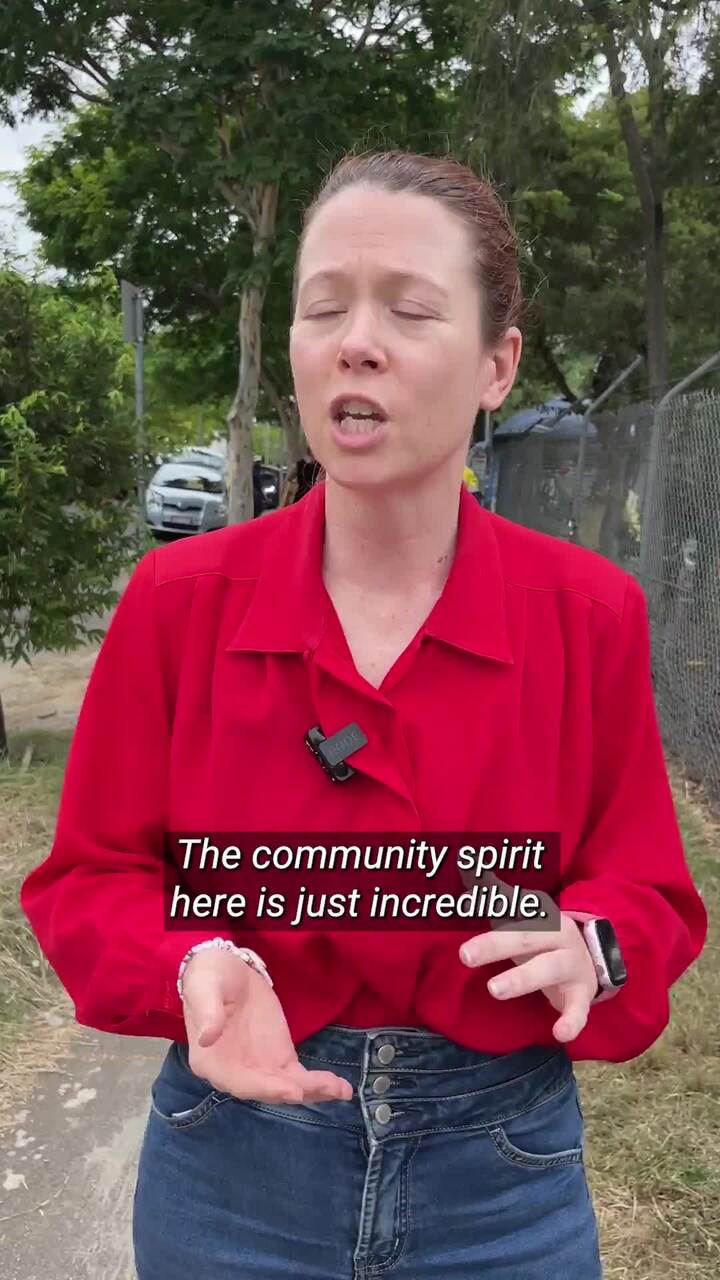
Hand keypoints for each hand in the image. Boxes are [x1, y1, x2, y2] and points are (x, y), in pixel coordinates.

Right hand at [181, 949, 352, 1104]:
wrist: (225, 970)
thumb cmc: (208, 979)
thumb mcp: (204, 988)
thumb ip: (207, 1012)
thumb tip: (206, 1037)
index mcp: (211, 1063)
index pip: (239, 1083)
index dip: (264, 1088)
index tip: (290, 1090)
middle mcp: (235, 1074)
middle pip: (267, 1090)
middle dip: (294, 1091)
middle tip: (321, 1088)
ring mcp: (260, 1069)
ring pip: (287, 1087)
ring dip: (313, 1091)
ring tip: (340, 1091)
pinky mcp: (279, 1060)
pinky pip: (299, 1078)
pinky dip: (318, 1084)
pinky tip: (340, 1089)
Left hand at [458, 905, 598, 1043]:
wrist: (593, 957)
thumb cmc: (543, 937)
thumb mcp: (523, 916)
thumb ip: (495, 894)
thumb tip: (466, 863)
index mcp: (541, 916)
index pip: (514, 913)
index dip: (492, 912)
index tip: (468, 909)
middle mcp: (558, 937)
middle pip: (526, 938)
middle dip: (496, 945)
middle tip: (465, 955)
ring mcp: (572, 965)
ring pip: (548, 969)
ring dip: (521, 979)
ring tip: (494, 989)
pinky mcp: (581, 994)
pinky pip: (578, 1009)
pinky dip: (572, 1021)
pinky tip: (560, 1034)